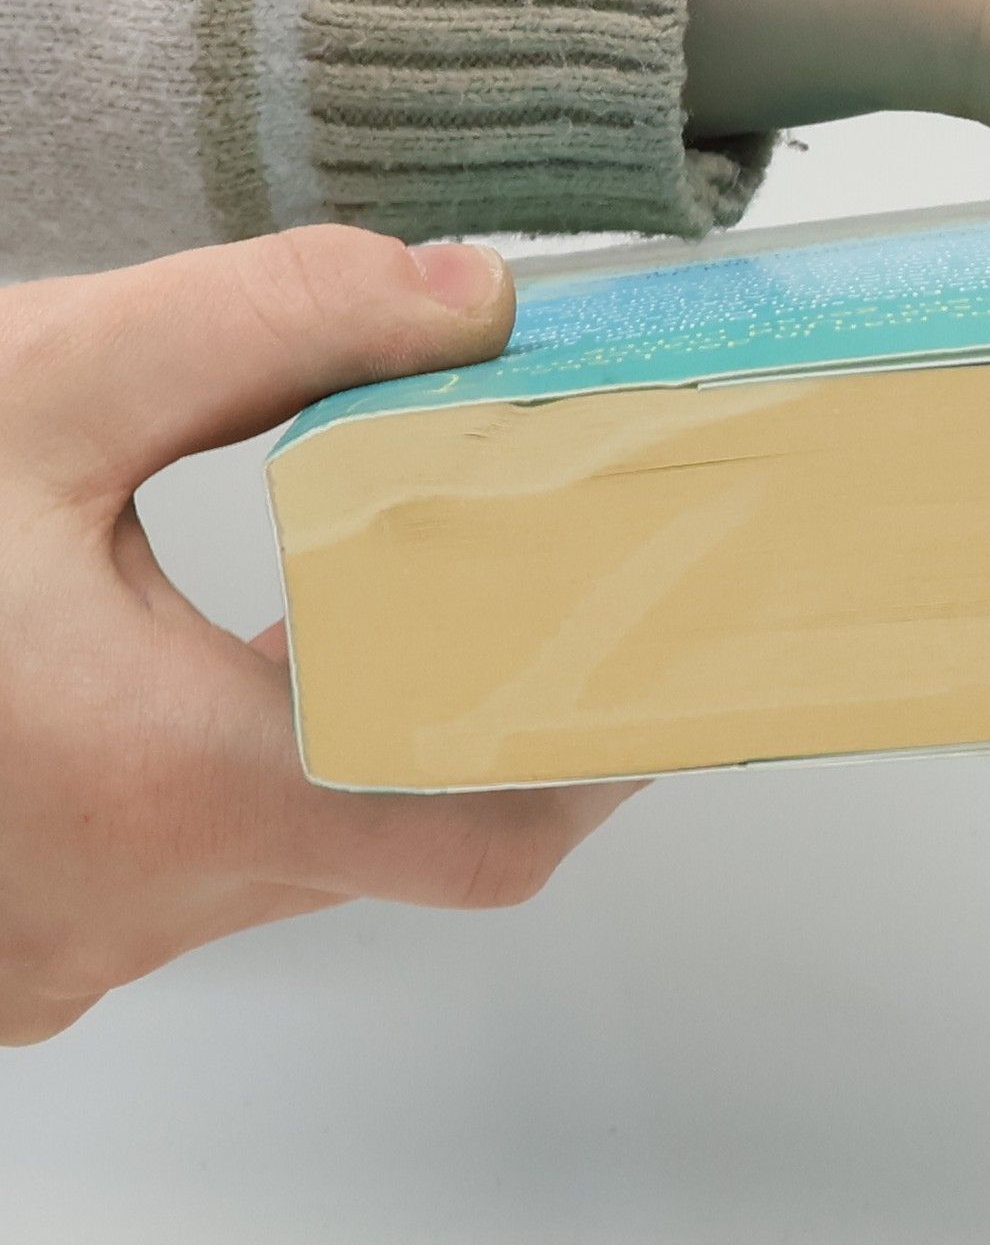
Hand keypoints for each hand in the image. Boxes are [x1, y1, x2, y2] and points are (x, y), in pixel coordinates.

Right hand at [0, 228, 642, 1044]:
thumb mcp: (20, 386)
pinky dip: (244, 758)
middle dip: (478, 709)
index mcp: (157, 786)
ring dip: (350, 726)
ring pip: (289, 842)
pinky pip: (191, 857)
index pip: (478, 826)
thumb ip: (264, 327)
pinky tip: (224, 652)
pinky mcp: (15, 934)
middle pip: (393, 828)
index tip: (670, 667)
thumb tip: (467, 299)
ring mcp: (58, 946)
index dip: (599, 755)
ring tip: (387, 589)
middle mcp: (123, 903)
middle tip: (544, 584)